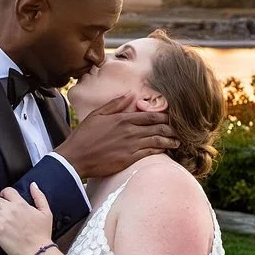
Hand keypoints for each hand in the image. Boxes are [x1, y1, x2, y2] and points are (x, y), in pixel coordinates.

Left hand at [0, 184, 56, 254]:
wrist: (37, 251)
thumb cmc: (43, 233)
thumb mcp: (46, 212)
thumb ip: (39, 196)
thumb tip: (33, 184)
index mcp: (21, 204)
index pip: (7, 191)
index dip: (4, 193)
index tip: (4, 198)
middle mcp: (10, 210)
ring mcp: (2, 220)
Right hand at [54, 94, 175, 179]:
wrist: (76, 158)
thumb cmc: (84, 136)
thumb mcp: (97, 115)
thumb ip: (115, 104)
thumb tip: (129, 95)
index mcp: (123, 119)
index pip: (150, 116)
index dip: (163, 117)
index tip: (171, 117)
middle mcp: (130, 131)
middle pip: (158, 128)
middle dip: (170, 128)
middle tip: (179, 130)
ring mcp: (131, 146)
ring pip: (157, 141)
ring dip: (169, 140)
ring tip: (177, 141)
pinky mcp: (129, 159)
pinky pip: (150, 153)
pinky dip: (160, 151)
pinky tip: (165, 150)